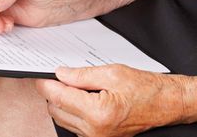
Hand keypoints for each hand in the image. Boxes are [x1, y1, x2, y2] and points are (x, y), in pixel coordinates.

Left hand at [36, 65, 188, 136]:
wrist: (163, 104)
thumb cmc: (144, 89)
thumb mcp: (111, 73)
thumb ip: (80, 74)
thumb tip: (60, 74)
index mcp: (98, 112)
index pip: (58, 97)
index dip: (45, 85)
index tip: (40, 77)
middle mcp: (95, 130)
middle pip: (56, 110)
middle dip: (53, 93)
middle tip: (59, 78)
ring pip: (62, 119)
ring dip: (60, 103)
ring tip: (73, 88)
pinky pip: (73, 126)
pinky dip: (70, 112)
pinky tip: (79, 100)